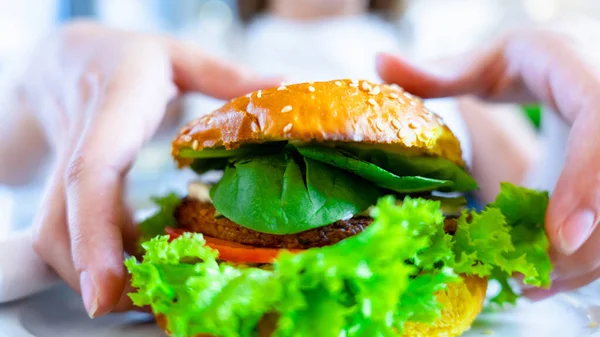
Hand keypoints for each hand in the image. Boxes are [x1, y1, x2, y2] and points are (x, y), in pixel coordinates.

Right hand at [23, 21, 278, 316]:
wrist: (68, 59)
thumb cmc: (128, 57)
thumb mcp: (180, 56)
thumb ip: (228, 76)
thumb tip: (283, 88)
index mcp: (113, 106)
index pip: (93, 171)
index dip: (95, 231)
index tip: (107, 288)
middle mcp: (82, 142)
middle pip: (61, 220)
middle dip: (90, 273)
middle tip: (135, 305)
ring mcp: (67, 167)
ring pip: (54, 233)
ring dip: (91, 273)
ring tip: (140, 295)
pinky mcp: (66, 188)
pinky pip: (69, 230)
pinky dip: (96, 259)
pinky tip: (130, 272)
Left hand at [376, 18, 599, 297]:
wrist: (585, 63)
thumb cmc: (533, 62)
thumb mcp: (491, 62)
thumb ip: (438, 72)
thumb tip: (379, 62)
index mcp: (581, 72)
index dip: (586, 180)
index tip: (561, 235)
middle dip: (580, 244)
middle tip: (524, 276)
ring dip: (582, 260)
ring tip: (528, 282)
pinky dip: (586, 258)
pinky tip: (546, 273)